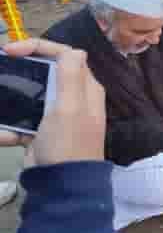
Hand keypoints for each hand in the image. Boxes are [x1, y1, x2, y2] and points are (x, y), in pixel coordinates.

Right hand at [1, 38, 105, 164]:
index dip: (38, 46)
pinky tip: (3, 134)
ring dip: (11, 99)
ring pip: (29, 97)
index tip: (10, 50)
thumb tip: (75, 50)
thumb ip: (71, 77)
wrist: (62, 186)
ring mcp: (57, 116)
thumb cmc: (68, 143)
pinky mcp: (41, 133)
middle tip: (0, 66)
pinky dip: (9, 128)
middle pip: (46, 72)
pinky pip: (21, 123)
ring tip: (0, 97)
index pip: (64, 55)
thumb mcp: (70, 107)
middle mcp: (74, 98)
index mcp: (86, 88)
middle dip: (21, 69)